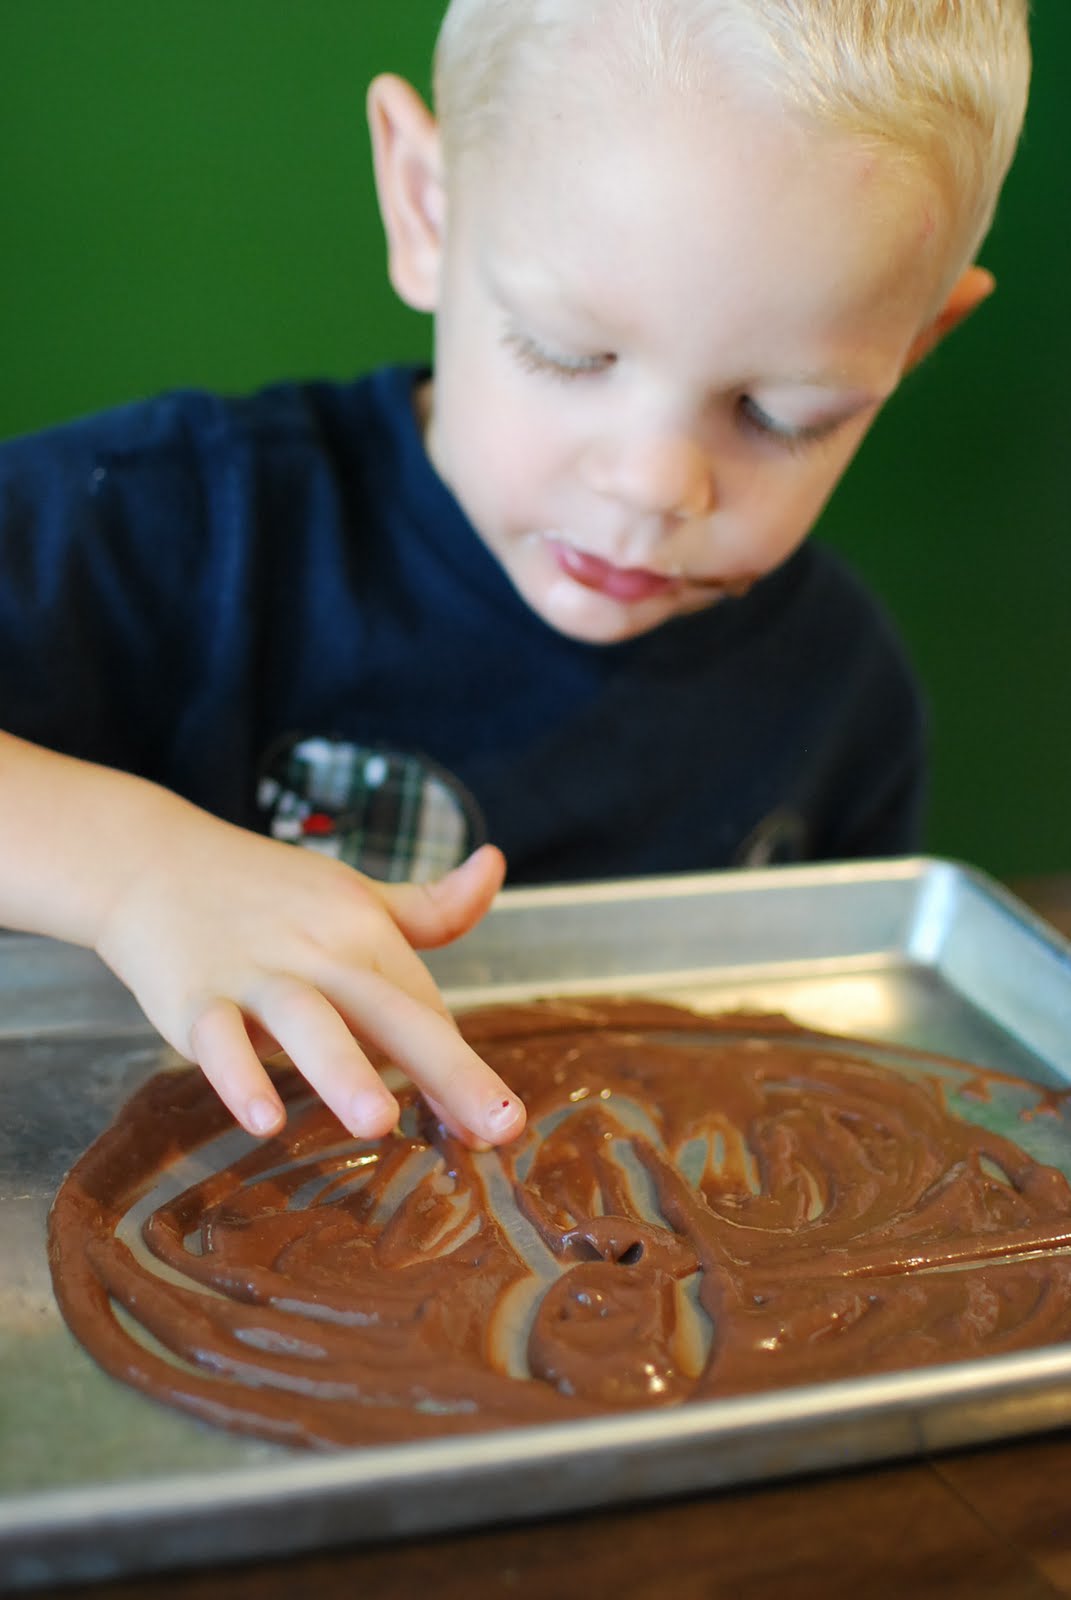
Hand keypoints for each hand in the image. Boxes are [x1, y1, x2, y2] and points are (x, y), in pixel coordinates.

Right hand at [94, 801, 524, 1147]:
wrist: (151, 860)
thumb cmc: (267, 891)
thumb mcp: (354, 892)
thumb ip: (430, 905)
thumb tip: (495, 863)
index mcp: (365, 930)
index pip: (424, 1006)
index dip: (461, 1068)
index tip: (501, 1123)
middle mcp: (320, 950)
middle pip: (391, 1011)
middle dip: (448, 1070)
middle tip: (499, 1125)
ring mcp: (255, 974)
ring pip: (307, 1022)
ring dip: (343, 1070)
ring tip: (378, 1122)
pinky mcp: (193, 997)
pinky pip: (218, 1040)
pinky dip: (238, 1076)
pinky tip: (264, 1119)